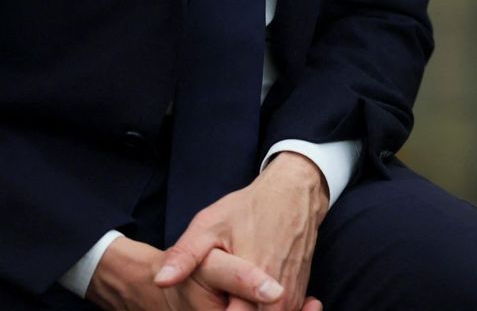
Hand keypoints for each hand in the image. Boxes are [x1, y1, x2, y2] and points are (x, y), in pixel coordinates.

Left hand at [153, 153, 329, 310]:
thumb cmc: (250, 208)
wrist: (296, 193)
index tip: (210, 301)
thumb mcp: (210, 225)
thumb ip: (185, 256)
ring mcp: (291, 294)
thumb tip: (160, 281)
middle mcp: (278, 293)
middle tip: (222, 298)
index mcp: (254, 279)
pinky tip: (252, 301)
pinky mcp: (298, 291)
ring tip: (231, 298)